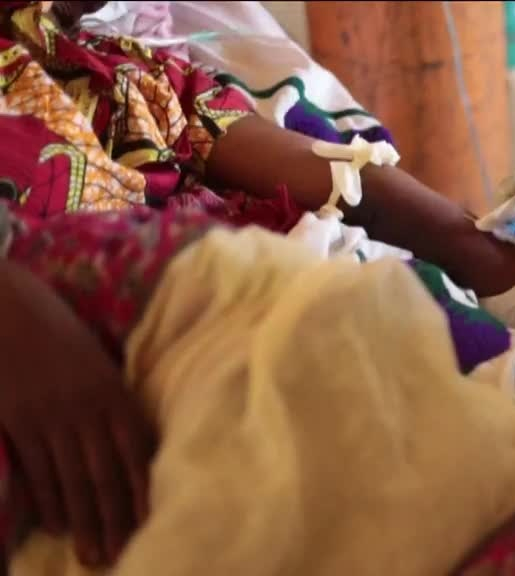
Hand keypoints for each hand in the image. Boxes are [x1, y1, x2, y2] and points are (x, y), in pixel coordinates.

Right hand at [0, 262, 154, 567]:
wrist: (4, 302)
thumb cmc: (54, 326)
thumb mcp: (95, 358)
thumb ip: (111, 395)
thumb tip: (128, 434)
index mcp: (114, 391)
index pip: (137, 450)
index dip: (144, 489)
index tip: (152, 520)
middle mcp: (87, 407)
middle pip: (107, 472)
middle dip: (116, 516)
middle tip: (122, 552)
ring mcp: (51, 415)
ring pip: (73, 478)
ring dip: (85, 518)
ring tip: (94, 551)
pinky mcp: (17, 419)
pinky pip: (37, 468)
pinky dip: (48, 498)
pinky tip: (57, 523)